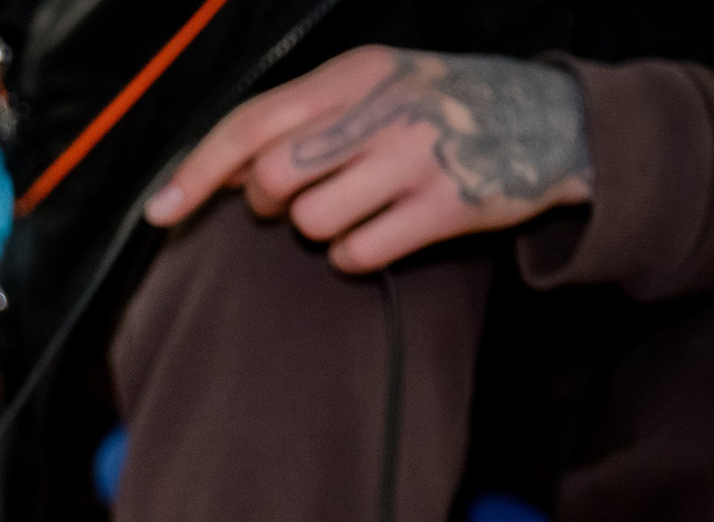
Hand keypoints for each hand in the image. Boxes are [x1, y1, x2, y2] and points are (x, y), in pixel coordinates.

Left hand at [143, 46, 592, 272]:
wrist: (553, 122)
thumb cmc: (439, 110)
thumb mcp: (375, 87)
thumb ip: (305, 118)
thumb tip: (222, 171)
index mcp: (354, 73)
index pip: (253, 122)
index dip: (199, 170)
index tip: (160, 211)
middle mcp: (381, 107)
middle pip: (272, 176)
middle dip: (268, 203)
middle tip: (299, 199)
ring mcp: (416, 156)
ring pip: (310, 220)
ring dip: (317, 231)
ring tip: (355, 211)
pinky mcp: (446, 205)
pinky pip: (357, 253)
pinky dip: (354, 256)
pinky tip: (381, 235)